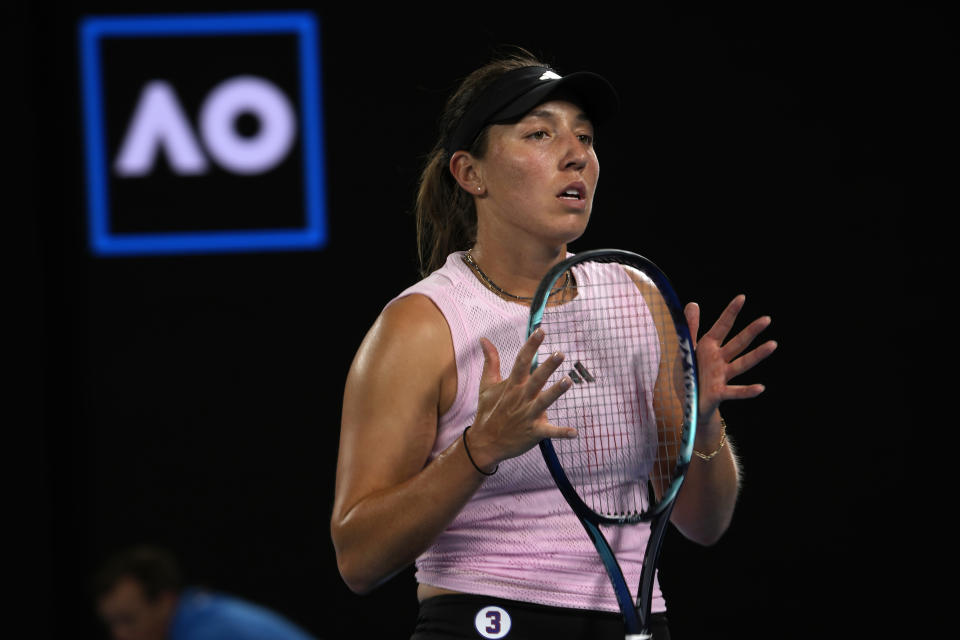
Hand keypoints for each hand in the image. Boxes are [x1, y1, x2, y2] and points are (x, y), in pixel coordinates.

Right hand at [467, 329, 576, 470]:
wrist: (485, 443)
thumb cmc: (489, 411)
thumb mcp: (486, 385)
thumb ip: (490, 361)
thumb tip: (484, 339)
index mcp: (512, 385)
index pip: (521, 361)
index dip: (531, 346)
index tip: (541, 331)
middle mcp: (520, 398)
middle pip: (535, 380)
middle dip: (547, 367)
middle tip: (560, 354)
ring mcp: (527, 415)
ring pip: (543, 402)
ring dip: (555, 392)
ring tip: (567, 381)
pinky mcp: (534, 432)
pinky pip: (549, 432)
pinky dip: (562, 432)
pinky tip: (574, 432)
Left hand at [685, 294, 776, 421]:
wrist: (688, 402)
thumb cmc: (689, 373)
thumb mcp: (686, 349)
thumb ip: (690, 328)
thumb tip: (694, 303)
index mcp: (709, 347)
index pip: (722, 327)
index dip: (731, 313)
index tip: (742, 297)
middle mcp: (719, 360)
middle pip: (738, 343)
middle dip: (751, 331)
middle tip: (767, 319)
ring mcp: (721, 376)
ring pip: (742, 364)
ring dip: (757, 355)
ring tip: (773, 345)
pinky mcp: (718, 393)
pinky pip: (734, 391)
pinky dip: (747, 391)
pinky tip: (760, 387)